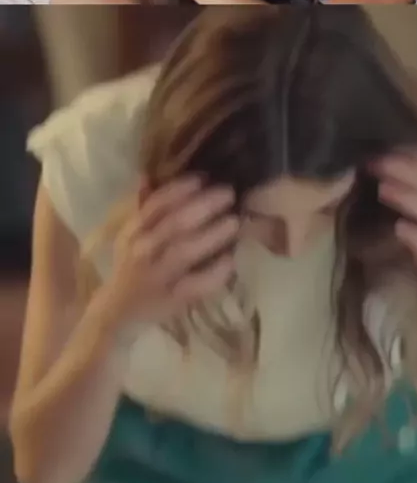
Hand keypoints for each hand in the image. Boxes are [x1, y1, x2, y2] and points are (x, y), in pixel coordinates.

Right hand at [102, 176, 238, 324]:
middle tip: (229, 194)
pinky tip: (230, 260)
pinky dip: (214, 272)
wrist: (116, 309)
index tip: (202, 179)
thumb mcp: (129, 235)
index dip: (179, 190)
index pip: (155, 205)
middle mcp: (143, 250)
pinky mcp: (172, 299)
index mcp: (133, 231)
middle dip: (204, 206)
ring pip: (184, 252)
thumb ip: (142, 206)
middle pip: (175, 224)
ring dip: (212, 235)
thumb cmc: (130, 265)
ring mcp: (158, 275)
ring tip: (234, 222)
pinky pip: (196, 284)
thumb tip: (147, 173)